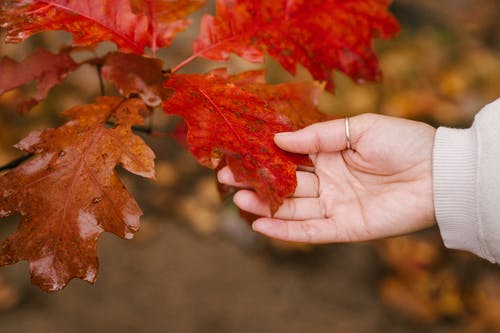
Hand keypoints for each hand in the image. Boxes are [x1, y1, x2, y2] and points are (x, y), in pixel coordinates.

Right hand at [218, 114, 436, 242]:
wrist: (437, 172)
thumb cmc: (401, 141)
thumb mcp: (357, 128)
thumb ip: (317, 135)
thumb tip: (279, 138)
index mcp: (330, 153)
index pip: (289, 156)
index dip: (263, 154)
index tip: (237, 151)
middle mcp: (328, 180)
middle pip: (285, 183)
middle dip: (255, 179)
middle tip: (225, 176)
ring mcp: (335, 205)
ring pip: (292, 207)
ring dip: (264, 205)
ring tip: (237, 198)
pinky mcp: (345, 227)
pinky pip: (310, 231)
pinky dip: (285, 231)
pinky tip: (260, 226)